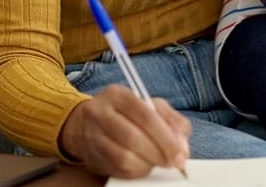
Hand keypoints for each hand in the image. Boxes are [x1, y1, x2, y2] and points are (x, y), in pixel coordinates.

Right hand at [58, 85, 190, 177]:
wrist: (83, 124)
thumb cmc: (123, 113)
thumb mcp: (147, 104)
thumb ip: (169, 118)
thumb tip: (181, 141)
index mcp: (117, 95)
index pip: (145, 115)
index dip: (166, 137)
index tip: (179, 152)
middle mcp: (100, 113)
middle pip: (133, 138)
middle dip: (158, 153)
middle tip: (172, 162)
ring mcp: (93, 136)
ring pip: (124, 157)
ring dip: (147, 164)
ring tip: (157, 162)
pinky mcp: (92, 157)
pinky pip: (119, 170)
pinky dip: (137, 171)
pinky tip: (143, 165)